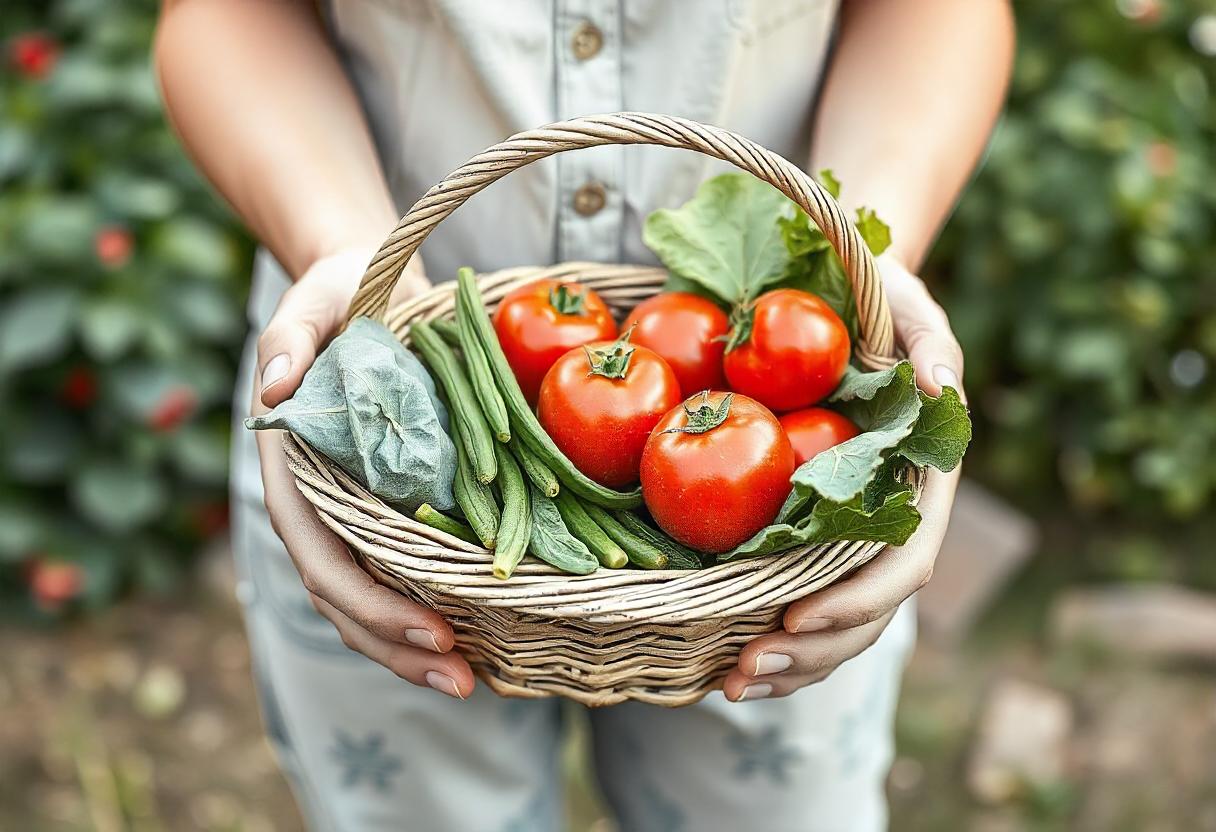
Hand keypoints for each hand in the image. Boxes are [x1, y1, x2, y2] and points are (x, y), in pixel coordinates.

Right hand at [251, 247, 474, 698]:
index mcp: (295, 470)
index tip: (432, 627)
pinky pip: (407, 569)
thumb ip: (291, 337)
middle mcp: (322, 503)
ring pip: (374, 597)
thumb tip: (277, 385)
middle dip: (398, 645)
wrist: (367, 288)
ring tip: (472, 682)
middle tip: (463, 679)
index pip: (322, 556)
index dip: (370, 602)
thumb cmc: (339, 292)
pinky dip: (436, 606)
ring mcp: (356, 510)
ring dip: (415, 647)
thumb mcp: (314, 300)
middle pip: (347, 597)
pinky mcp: (394, 504)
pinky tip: (482, 637)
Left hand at [723, 254, 963, 701]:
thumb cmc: (877, 302)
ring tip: (730, 685)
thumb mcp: (907, 306)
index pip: (902, 562)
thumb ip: (930, 341)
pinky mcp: (813, 535)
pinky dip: (770, 638)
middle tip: (745, 671)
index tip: (794, 616)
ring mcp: (853, 535)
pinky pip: (800, 600)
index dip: (855, 599)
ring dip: (789, 665)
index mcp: (922, 483)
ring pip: (836, 624)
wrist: (843, 308)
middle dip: (812, 652)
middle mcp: (891, 521)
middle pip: (866, 612)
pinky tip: (725, 662)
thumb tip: (941, 386)